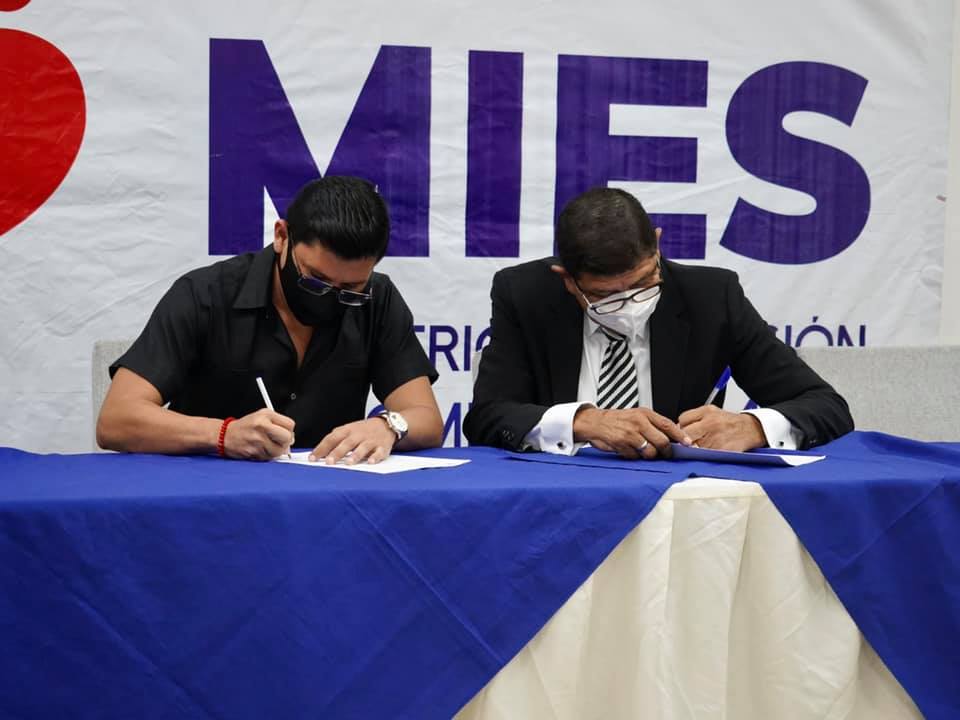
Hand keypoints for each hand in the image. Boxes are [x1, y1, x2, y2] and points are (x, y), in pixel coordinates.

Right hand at [223, 409, 294, 459]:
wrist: (225, 435)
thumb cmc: (245, 426)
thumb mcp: (262, 416)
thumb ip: (279, 423)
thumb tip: (292, 438)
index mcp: (266, 416)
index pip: (290, 424)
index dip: (289, 430)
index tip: (285, 432)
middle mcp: (262, 427)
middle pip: (287, 438)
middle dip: (286, 441)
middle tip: (280, 441)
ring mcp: (258, 440)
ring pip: (279, 451)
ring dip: (277, 451)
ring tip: (268, 445)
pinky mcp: (254, 452)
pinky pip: (269, 458)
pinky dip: (268, 456)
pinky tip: (261, 449)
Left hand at [311, 417, 396, 464]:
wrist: (386, 424)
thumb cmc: (363, 430)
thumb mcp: (348, 430)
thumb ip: (335, 439)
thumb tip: (318, 453)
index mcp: (347, 431)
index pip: (332, 438)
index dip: (322, 448)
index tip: (312, 458)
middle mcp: (358, 435)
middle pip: (346, 443)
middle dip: (337, 453)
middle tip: (328, 462)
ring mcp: (370, 441)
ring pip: (362, 447)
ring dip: (355, 455)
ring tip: (348, 463)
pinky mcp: (382, 447)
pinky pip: (379, 452)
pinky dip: (375, 457)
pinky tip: (370, 462)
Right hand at [573, 406, 691, 459]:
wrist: (594, 422)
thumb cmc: (616, 420)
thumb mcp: (636, 415)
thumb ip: (652, 424)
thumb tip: (670, 436)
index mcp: (645, 414)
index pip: (668, 425)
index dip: (679, 436)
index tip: (687, 443)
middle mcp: (639, 422)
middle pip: (662, 441)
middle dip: (666, 451)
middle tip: (666, 454)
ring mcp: (630, 433)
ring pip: (650, 452)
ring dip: (649, 456)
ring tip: (643, 452)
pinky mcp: (622, 444)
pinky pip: (635, 456)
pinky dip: (634, 457)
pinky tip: (629, 450)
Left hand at [678, 406, 765, 450]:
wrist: (751, 429)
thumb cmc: (729, 422)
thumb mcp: (712, 411)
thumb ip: (694, 417)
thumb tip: (679, 428)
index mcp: (707, 412)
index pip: (683, 420)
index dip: (681, 427)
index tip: (684, 432)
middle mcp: (711, 423)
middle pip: (686, 434)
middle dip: (685, 439)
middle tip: (689, 442)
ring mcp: (717, 437)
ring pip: (694, 447)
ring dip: (694, 449)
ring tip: (701, 447)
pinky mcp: (722, 451)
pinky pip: (706, 456)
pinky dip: (704, 456)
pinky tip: (708, 453)